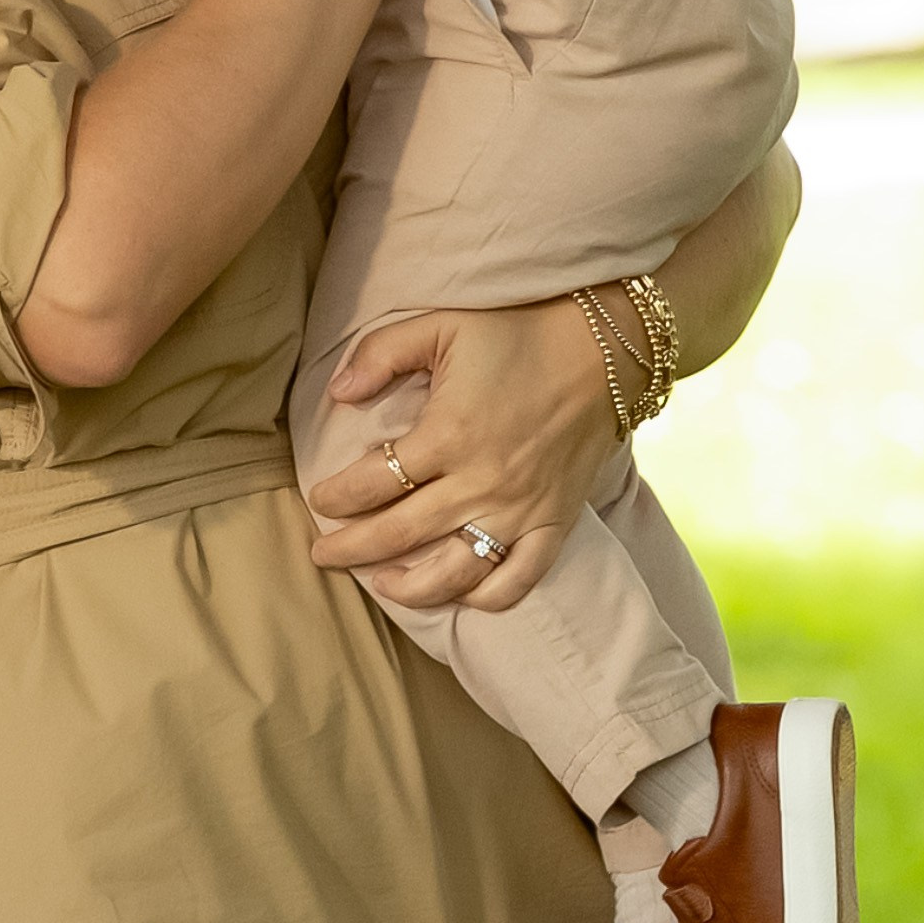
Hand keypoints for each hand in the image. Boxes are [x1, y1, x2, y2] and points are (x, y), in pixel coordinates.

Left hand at [306, 298, 618, 612]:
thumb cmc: (518, 331)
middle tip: (322, 555)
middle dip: (350, 549)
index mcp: (448, 434)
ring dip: (410, 587)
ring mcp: (520, 509)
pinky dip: (486, 597)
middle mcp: (481, 481)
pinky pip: (518, 578)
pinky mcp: (555, 521)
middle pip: (399, 534)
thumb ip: (381, 354)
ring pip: (454, 572)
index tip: (319, 500)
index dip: (336, 497)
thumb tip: (337, 392)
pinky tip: (459, 593)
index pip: (372, 482)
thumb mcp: (440, 325)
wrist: (604, 347)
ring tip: (381, 584)